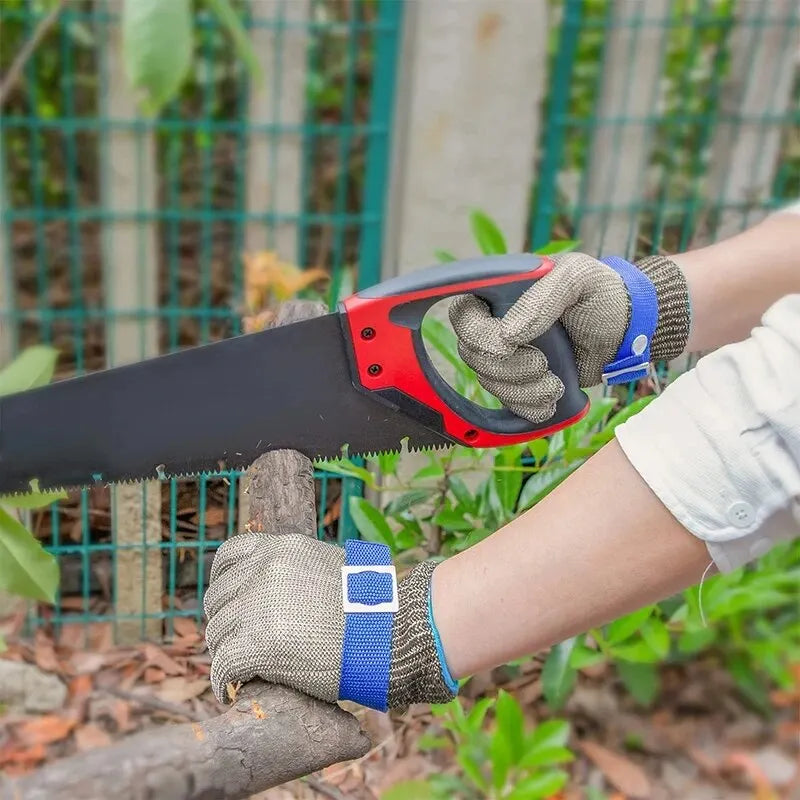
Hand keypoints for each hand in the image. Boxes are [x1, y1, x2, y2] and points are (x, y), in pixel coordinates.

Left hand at [203, 532, 456, 710]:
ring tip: (236, 669)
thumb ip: (298, 571)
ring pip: (218, 632)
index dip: (222, 581)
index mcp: (282, 548)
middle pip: (218, 597)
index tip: (226, 600)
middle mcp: (265, 570)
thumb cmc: (368, 608)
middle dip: (224, 621)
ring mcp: (257, 605)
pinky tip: (230, 689)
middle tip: (234, 642)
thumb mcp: (329, 567)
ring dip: (224, 651)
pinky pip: (224, 665)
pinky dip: (223, 680)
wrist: (388, 634)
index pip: (229, 556)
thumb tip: (280, 588)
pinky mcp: (256, 644)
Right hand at [449, 252, 689, 422]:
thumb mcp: (577, 278)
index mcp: (501, 294)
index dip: (477, 334)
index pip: (463, 315)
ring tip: (555, 382)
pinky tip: (554, 397)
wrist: (630, 330)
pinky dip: (531, 407)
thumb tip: (508, 335)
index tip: (509, 344)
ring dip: (523, 390)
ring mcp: (510, 357)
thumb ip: (541, 300)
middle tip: (543, 364)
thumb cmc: (603, 294)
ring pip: (490, 384)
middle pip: (473, 356)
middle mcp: (497, 325)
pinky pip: (510, 404)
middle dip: (508, 368)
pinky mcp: (525, 382)